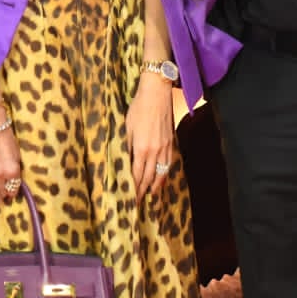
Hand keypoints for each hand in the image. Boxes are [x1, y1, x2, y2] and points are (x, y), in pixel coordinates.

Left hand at [125, 72, 175, 200]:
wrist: (157, 93)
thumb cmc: (139, 108)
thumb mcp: (127, 127)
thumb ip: (127, 147)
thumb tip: (125, 162)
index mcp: (141, 148)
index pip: (137, 174)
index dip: (134, 188)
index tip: (130, 199)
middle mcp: (155, 151)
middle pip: (148, 177)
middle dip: (143, 191)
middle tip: (138, 203)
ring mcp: (165, 147)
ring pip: (161, 172)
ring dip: (155, 185)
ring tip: (150, 195)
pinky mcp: (171, 142)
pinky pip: (168, 163)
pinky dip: (164, 173)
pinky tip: (161, 178)